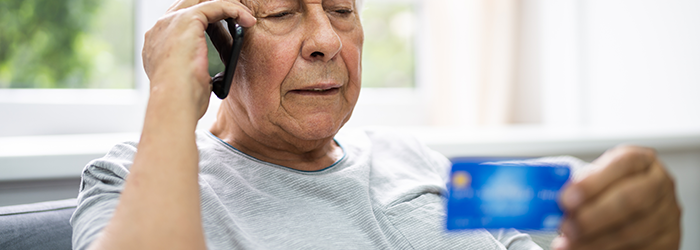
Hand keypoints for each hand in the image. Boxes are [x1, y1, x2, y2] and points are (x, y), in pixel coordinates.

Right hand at [141, 0, 255, 118]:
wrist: (173, 102)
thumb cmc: (183, 102)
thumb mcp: (190, 83)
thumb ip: (197, 72)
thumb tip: (213, 77)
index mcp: (157, 44)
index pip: (180, 20)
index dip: (204, 20)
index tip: (224, 25)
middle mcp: (161, 28)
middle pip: (191, 4)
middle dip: (216, 8)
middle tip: (238, 17)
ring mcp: (171, 22)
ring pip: (205, 2)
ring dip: (229, 8)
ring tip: (247, 18)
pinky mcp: (187, 20)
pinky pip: (216, 5)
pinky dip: (234, 10)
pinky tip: (248, 20)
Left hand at [553, 146, 681, 249]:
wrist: (626, 211)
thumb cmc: (603, 191)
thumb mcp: (591, 179)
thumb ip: (575, 184)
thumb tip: (544, 196)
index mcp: (639, 160)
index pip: (622, 164)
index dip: (593, 182)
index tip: (566, 199)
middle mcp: (659, 183)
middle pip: (631, 200)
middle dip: (594, 216)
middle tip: (566, 227)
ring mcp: (668, 212)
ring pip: (634, 230)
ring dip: (596, 241)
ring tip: (569, 245)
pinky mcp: (669, 239)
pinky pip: (640, 249)